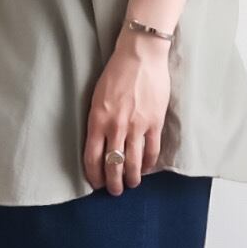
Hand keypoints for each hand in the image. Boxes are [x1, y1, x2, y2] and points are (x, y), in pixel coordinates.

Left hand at [83, 32, 170, 194]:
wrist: (140, 56)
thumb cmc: (116, 73)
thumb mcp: (97, 97)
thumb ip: (98, 121)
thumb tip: (100, 142)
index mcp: (97, 120)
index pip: (92, 157)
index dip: (94, 174)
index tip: (96, 183)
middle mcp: (116, 127)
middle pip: (113, 165)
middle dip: (113, 183)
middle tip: (115, 191)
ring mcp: (136, 126)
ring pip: (133, 162)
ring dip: (132, 178)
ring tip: (131, 184)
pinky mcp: (154, 122)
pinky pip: (151, 150)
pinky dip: (148, 163)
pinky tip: (146, 168)